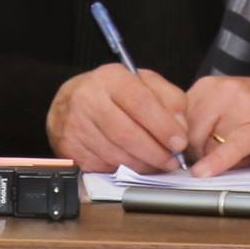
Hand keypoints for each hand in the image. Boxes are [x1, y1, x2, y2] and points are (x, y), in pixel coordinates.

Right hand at [46, 65, 188, 173]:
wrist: (70, 101)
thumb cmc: (112, 93)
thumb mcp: (144, 83)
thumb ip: (169, 99)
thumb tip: (180, 127)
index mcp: (110, 78)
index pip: (140, 103)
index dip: (163, 126)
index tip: (180, 142)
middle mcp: (88, 99)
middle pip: (127, 134)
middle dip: (155, 152)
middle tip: (172, 160)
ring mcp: (75, 125)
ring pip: (116, 155)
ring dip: (142, 165)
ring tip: (156, 163)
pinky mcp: (69, 148)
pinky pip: (103, 166)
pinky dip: (123, 170)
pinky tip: (134, 164)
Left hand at [183, 75, 249, 174]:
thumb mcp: (223, 106)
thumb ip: (200, 122)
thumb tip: (176, 150)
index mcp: (208, 86)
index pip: (176, 120)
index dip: (179, 142)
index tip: (183, 153)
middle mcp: (222, 91)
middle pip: (190, 134)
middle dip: (198, 153)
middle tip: (217, 155)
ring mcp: (242, 107)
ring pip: (209, 144)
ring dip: (218, 158)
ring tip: (241, 150)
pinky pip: (231, 148)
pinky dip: (217, 162)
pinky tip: (205, 173)